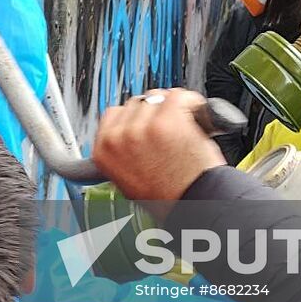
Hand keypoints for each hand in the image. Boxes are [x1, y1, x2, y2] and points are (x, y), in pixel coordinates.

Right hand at [91, 89, 225, 208]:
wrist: (195, 206)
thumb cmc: (168, 199)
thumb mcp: (129, 180)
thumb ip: (123, 152)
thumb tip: (128, 132)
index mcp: (103, 151)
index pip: (113, 114)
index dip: (134, 119)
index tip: (146, 124)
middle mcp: (118, 137)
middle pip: (136, 103)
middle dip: (153, 115)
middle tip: (169, 135)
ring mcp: (142, 128)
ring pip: (156, 97)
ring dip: (171, 109)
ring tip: (182, 131)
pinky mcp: (166, 120)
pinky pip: (179, 95)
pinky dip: (192, 104)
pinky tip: (197, 118)